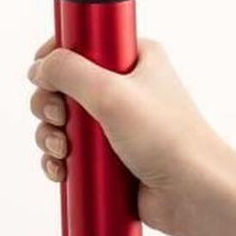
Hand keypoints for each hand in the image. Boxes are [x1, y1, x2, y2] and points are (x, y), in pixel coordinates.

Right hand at [28, 37, 235, 235]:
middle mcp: (125, 85)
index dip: (57, 55)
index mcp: (133, 56)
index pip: (83, 41)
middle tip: (58, 116)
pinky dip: (60, 159)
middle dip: (50, 102)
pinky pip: (73, 150)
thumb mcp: (111, 91)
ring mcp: (117, 121)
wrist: (195, 195)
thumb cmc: (168, 138)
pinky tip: (61, 169)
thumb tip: (40, 67)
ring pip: (64, 118)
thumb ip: (69, 71)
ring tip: (61, 149)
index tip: (43, 72)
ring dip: (51, 134)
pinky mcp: (111, 154)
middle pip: (66, 82)